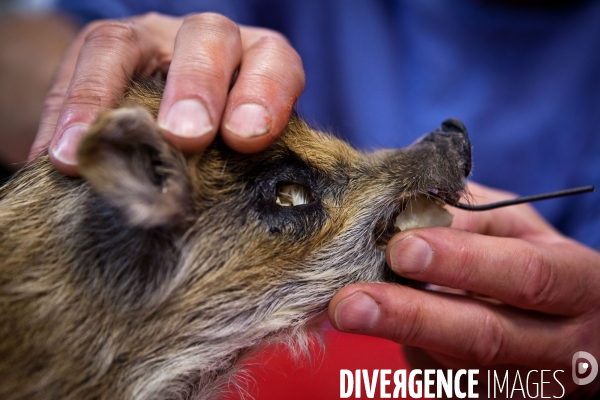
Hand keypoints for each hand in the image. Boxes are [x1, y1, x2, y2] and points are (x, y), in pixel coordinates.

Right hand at [29, 12, 304, 175]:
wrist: (171, 120)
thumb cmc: (222, 149)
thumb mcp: (242, 156)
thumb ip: (244, 168)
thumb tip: (236, 222)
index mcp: (259, 62)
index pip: (273, 62)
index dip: (264, 94)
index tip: (246, 138)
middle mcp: (209, 42)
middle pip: (208, 38)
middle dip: (196, 86)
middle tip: (185, 135)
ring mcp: (152, 41)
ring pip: (125, 43)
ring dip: (102, 100)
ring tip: (84, 155)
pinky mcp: (104, 49)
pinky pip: (77, 67)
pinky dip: (65, 116)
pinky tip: (56, 158)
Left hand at [329, 182, 599, 397]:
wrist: (568, 324)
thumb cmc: (530, 258)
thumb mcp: (513, 225)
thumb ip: (466, 215)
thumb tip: (403, 218)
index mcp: (578, 285)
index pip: (525, 276)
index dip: (463, 263)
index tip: (401, 248)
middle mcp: (563, 346)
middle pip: (484, 337)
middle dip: (409, 317)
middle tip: (348, 303)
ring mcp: (530, 384)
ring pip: (456, 365)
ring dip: (395, 335)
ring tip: (347, 308)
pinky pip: (443, 378)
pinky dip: (408, 348)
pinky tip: (389, 322)